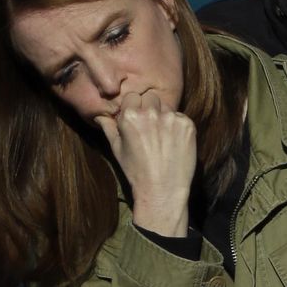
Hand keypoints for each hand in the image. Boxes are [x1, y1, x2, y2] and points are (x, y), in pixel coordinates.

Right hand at [95, 91, 196, 235]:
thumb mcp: (117, 149)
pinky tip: (174, 143)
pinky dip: (178, 127)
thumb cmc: (136, 172)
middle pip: (151, 98)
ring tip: (163, 138)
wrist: (162, 190)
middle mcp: (151, 113)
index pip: (133, 96)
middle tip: (151, 128)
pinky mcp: (188, 125)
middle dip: (150, 108)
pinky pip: (181, 118)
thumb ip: (108, 127)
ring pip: (167, 108)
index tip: (137, 120)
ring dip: (165, 117)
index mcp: (130, 116)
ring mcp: (171, 118)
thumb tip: (99, 114)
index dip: (134, 107)